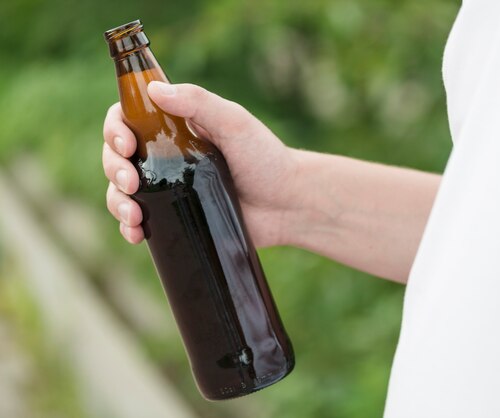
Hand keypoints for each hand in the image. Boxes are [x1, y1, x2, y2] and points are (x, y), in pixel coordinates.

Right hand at [102, 82, 300, 246]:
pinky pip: (141, 221)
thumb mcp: (235, 123)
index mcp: (177, 128)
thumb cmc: (267, 159)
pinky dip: (129, 228)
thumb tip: (154, 90)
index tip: (126, 145)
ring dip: (116, 202)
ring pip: (123, 191)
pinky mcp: (177, 217)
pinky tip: (135, 234)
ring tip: (133, 216)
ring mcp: (171, 188)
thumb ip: (199, 102)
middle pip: (119, 156)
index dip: (116, 130)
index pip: (129, 120)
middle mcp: (168, 156)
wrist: (289, 205)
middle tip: (131, 183)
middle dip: (114, 169)